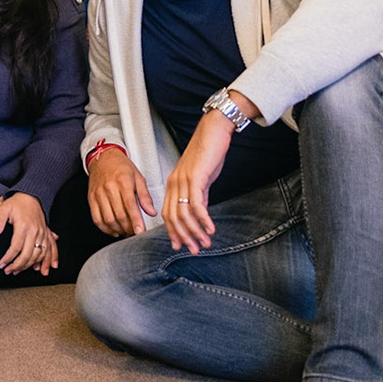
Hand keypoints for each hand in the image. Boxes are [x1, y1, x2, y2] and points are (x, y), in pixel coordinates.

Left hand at [0, 192, 57, 275]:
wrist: (30, 195)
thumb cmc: (16, 203)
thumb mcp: (4, 208)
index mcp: (24, 226)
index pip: (16, 247)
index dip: (8, 258)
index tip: (2, 264)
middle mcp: (35, 231)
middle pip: (28, 254)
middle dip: (17, 265)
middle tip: (8, 271)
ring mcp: (42, 233)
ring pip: (39, 255)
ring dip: (29, 266)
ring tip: (19, 271)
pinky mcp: (46, 234)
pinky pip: (50, 249)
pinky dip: (48, 261)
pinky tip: (43, 269)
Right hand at [87, 147, 156, 236]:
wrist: (103, 158)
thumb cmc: (121, 167)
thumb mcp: (138, 177)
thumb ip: (145, 196)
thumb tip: (151, 212)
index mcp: (123, 181)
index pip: (130, 205)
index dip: (136, 221)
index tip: (141, 231)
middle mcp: (109, 188)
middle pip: (119, 215)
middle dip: (129, 228)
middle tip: (136, 232)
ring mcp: (98, 194)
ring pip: (108, 219)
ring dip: (118, 229)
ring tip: (126, 232)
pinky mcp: (91, 199)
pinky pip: (96, 218)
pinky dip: (105, 228)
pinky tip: (113, 230)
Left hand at [162, 114, 233, 252]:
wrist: (214, 131)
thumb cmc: (208, 153)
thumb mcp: (201, 178)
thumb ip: (199, 195)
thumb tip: (200, 214)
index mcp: (173, 183)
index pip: (168, 213)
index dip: (173, 231)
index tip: (181, 245)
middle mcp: (174, 183)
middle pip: (173, 217)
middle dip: (183, 237)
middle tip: (194, 250)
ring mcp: (183, 180)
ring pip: (183, 214)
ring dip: (195, 232)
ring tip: (205, 243)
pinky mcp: (195, 177)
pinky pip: (196, 204)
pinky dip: (203, 219)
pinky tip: (210, 229)